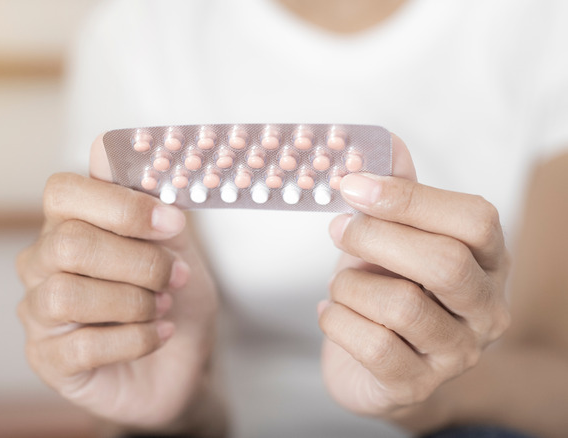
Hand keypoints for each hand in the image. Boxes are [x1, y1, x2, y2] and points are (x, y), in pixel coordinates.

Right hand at [16, 135, 218, 429]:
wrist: (182, 361)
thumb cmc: (172, 296)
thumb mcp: (176, 245)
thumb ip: (149, 201)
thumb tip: (107, 147)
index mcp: (68, 223)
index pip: (62, 191)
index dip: (120, 205)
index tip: (173, 223)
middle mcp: (41, 263)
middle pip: (68, 243)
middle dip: (137, 261)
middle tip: (173, 277)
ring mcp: (38, 313)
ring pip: (66, 294)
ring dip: (132, 303)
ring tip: (161, 308)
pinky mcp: (47, 360)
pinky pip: (82, 346)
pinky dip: (134, 340)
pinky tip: (156, 336)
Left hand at [319, 134, 510, 415]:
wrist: (380, 369)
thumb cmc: (388, 291)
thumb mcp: (393, 238)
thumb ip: (396, 194)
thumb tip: (386, 140)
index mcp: (488, 261)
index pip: (474, 219)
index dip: (409, 198)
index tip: (353, 185)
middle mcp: (485, 309)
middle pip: (443, 262)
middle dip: (375, 238)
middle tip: (337, 228)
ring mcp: (456, 353)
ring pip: (402, 306)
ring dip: (350, 286)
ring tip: (339, 284)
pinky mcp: (416, 386)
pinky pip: (372, 346)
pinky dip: (337, 321)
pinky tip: (331, 313)